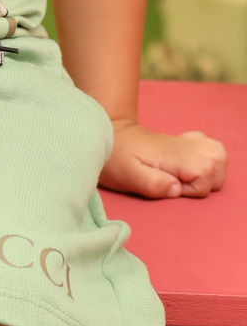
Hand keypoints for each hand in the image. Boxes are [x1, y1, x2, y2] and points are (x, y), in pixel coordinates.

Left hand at [100, 121, 227, 199]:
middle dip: (207, 180)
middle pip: (218, 161)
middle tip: (181, 183)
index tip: (174, 187)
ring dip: (210, 170)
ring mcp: (185, 142)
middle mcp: (184, 146)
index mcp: (173, 155)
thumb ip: (152, 183)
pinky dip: (206, 159)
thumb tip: (176, 189)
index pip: (207, 170)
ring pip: (218, 154)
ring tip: (187, 178)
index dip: (194, 187)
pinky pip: (209, 147)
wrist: (107, 136)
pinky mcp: (184, 142)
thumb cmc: (115, 159)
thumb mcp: (127, 175)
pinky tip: (187, 166)